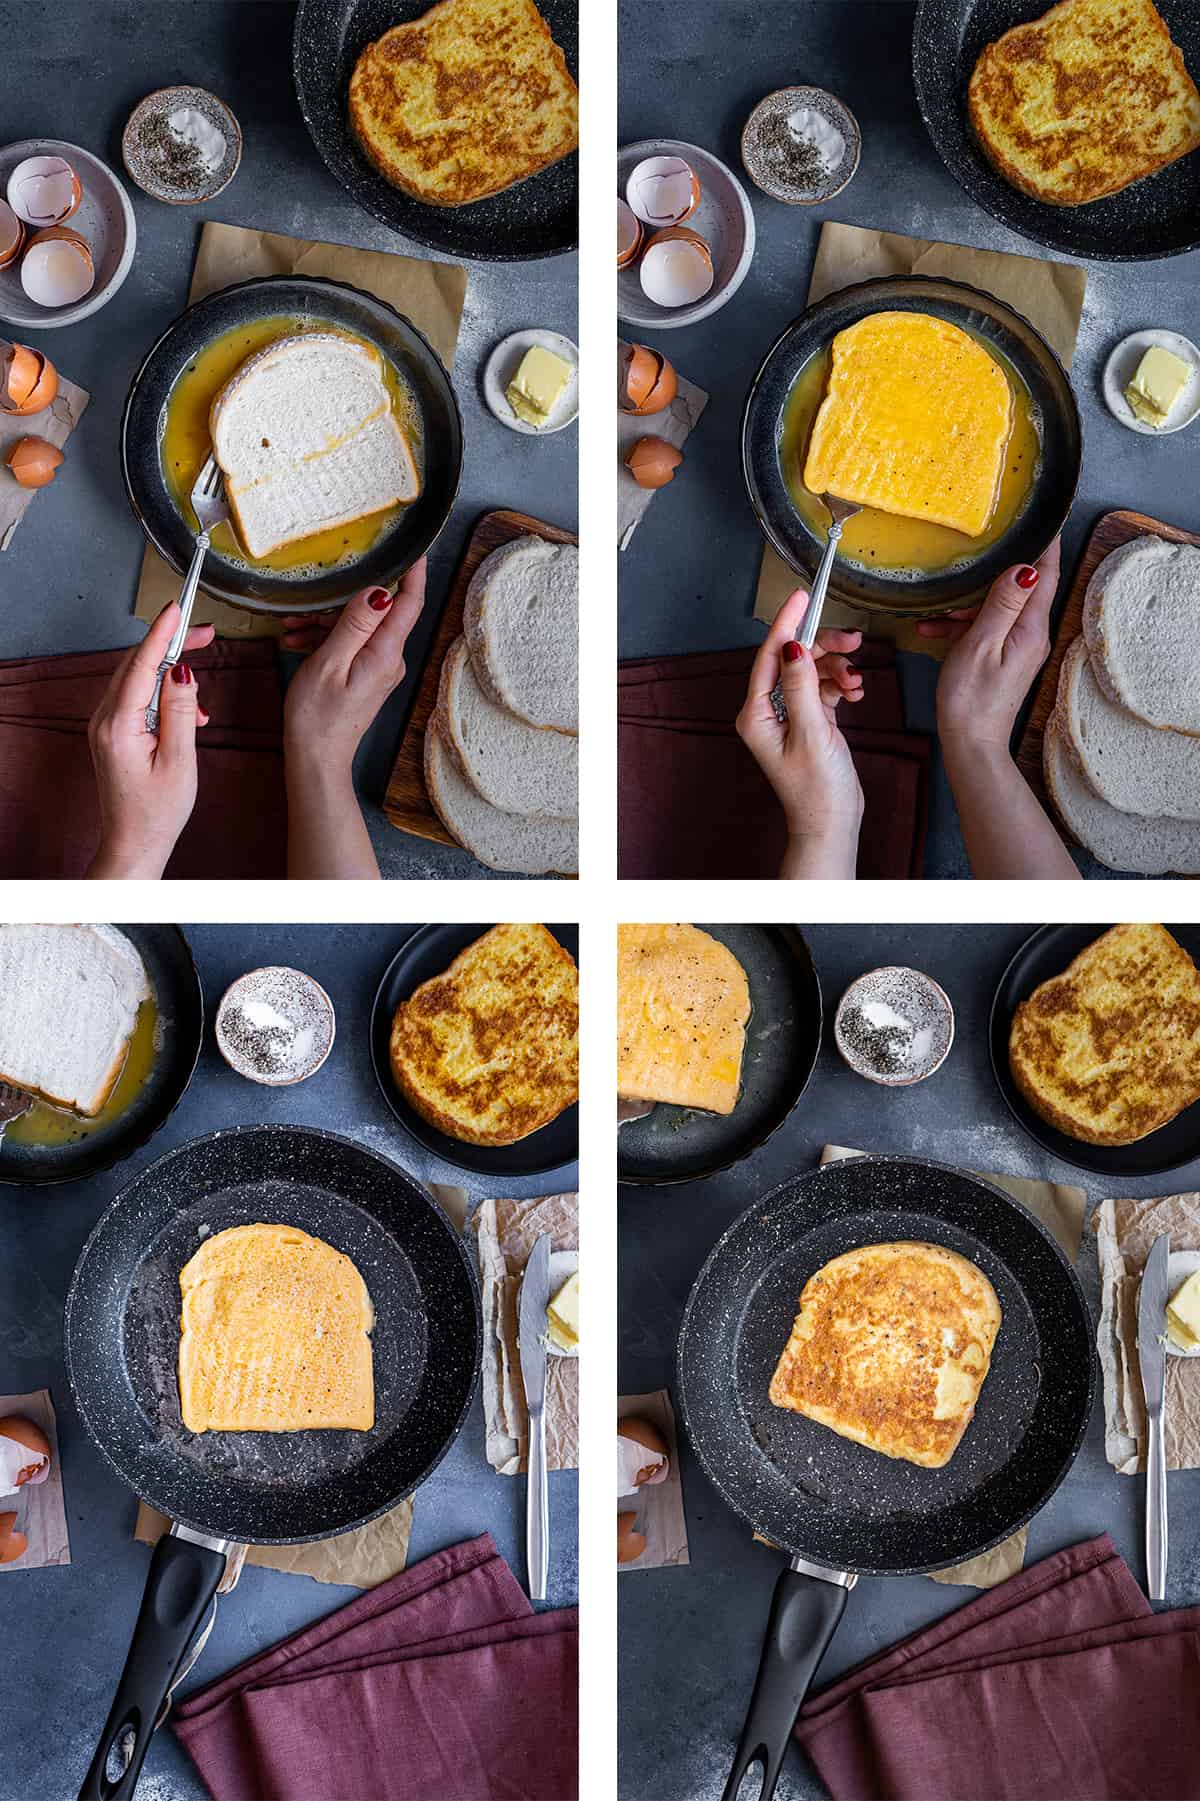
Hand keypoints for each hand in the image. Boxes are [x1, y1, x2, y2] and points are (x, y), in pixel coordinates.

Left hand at [86, 603, 213, 879]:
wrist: (134, 844)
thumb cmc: (157, 813)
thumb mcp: (180, 761)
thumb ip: (181, 712)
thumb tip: (183, 672)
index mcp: (119, 726)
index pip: (142, 665)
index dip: (162, 634)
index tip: (177, 610)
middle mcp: (105, 720)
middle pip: (137, 665)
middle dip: (170, 643)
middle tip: (205, 632)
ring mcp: (106, 726)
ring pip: (137, 678)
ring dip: (169, 668)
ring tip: (203, 668)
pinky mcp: (113, 733)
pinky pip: (136, 698)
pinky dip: (162, 693)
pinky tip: (190, 710)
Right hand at [280, 562, 425, 879]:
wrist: (315, 759)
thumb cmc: (317, 717)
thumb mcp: (330, 663)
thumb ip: (354, 624)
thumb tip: (379, 591)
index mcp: (386, 653)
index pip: (409, 603)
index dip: (413, 572)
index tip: (414, 547)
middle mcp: (390, 659)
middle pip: (378, 611)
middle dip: (343, 600)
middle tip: (307, 603)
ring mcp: (379, 668)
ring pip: (358, 628)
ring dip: (325, 621)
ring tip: (291, 627)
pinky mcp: (367, 676)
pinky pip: (351, 645)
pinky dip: (326, 638)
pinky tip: (298, 641)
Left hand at [736, 587, 864, 877]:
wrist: (832, 823)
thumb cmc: (817, 789)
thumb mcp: (812, 733)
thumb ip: (802, 687)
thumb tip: (794, 646)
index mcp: (756, 714)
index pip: (770, 656)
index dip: (786, 623)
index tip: (801, 596)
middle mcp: (768, 712)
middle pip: (794, 659)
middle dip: (824, 649)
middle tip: (853, 643)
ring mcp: (790, 715)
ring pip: (813, 672)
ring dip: (837, 670)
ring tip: (857, 683)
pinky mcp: (810, 720)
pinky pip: (824, 688)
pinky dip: (842, 686)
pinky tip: (856, 693)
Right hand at [919, 538, 1060, 751]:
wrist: (971, 745)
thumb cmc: (972, 700)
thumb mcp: (981, 644)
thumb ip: (1002, 604)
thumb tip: (1025, 566)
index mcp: (1031, 628)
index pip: (1045, 575)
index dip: (1046, 544)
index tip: (1044, 518)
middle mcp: (1032, 635)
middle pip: (1021, 588)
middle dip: (996, 570)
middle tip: (976, 550)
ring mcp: (1019, 648)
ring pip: (999, 609)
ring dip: (969, 603)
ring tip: (938, 607)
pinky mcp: (1004, 659)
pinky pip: (987, 630)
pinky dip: (963, 625)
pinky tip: (934, 629)